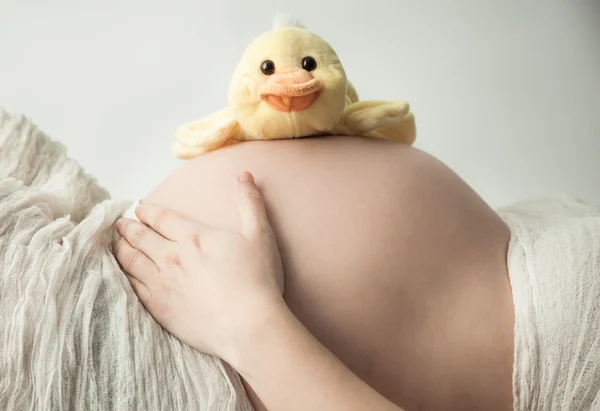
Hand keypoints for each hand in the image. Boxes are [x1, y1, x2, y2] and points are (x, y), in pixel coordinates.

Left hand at [112, 172, 284, 359]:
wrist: (248, 325)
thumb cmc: (257, 280)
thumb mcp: (260, 234)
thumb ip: (250, 202)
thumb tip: (244, 175)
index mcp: (193, 236)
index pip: (161, 217)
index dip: (147, 211)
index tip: (139, 208)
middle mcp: (171, 256)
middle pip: (140, 236)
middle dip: (128, 227)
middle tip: (119, 223)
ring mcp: (161, 283)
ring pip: (131, 260)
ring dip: (120, 247)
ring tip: (114, 242)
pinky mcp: (158, 307)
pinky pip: (132, 286)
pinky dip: (121, 274)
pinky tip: (120, 272)